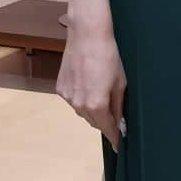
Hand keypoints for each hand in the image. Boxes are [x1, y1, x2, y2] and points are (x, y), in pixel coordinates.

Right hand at [57, 19, 126, 150]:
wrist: (87, 35)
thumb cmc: (109, 56)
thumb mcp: (120, 83)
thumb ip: (118, 106)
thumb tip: (119, 123)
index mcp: (96, 105)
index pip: (106, 129)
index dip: (114, 138)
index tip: (119, 146)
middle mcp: (79, 104)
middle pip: (94, 122)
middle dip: (104, 121)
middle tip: (114, 115)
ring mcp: (67, 97)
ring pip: (82, 112)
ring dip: (92, 110)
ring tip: (100, 93)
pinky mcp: (60, 88)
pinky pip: (73, 101)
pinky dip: (81, 99)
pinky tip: (88, 84)